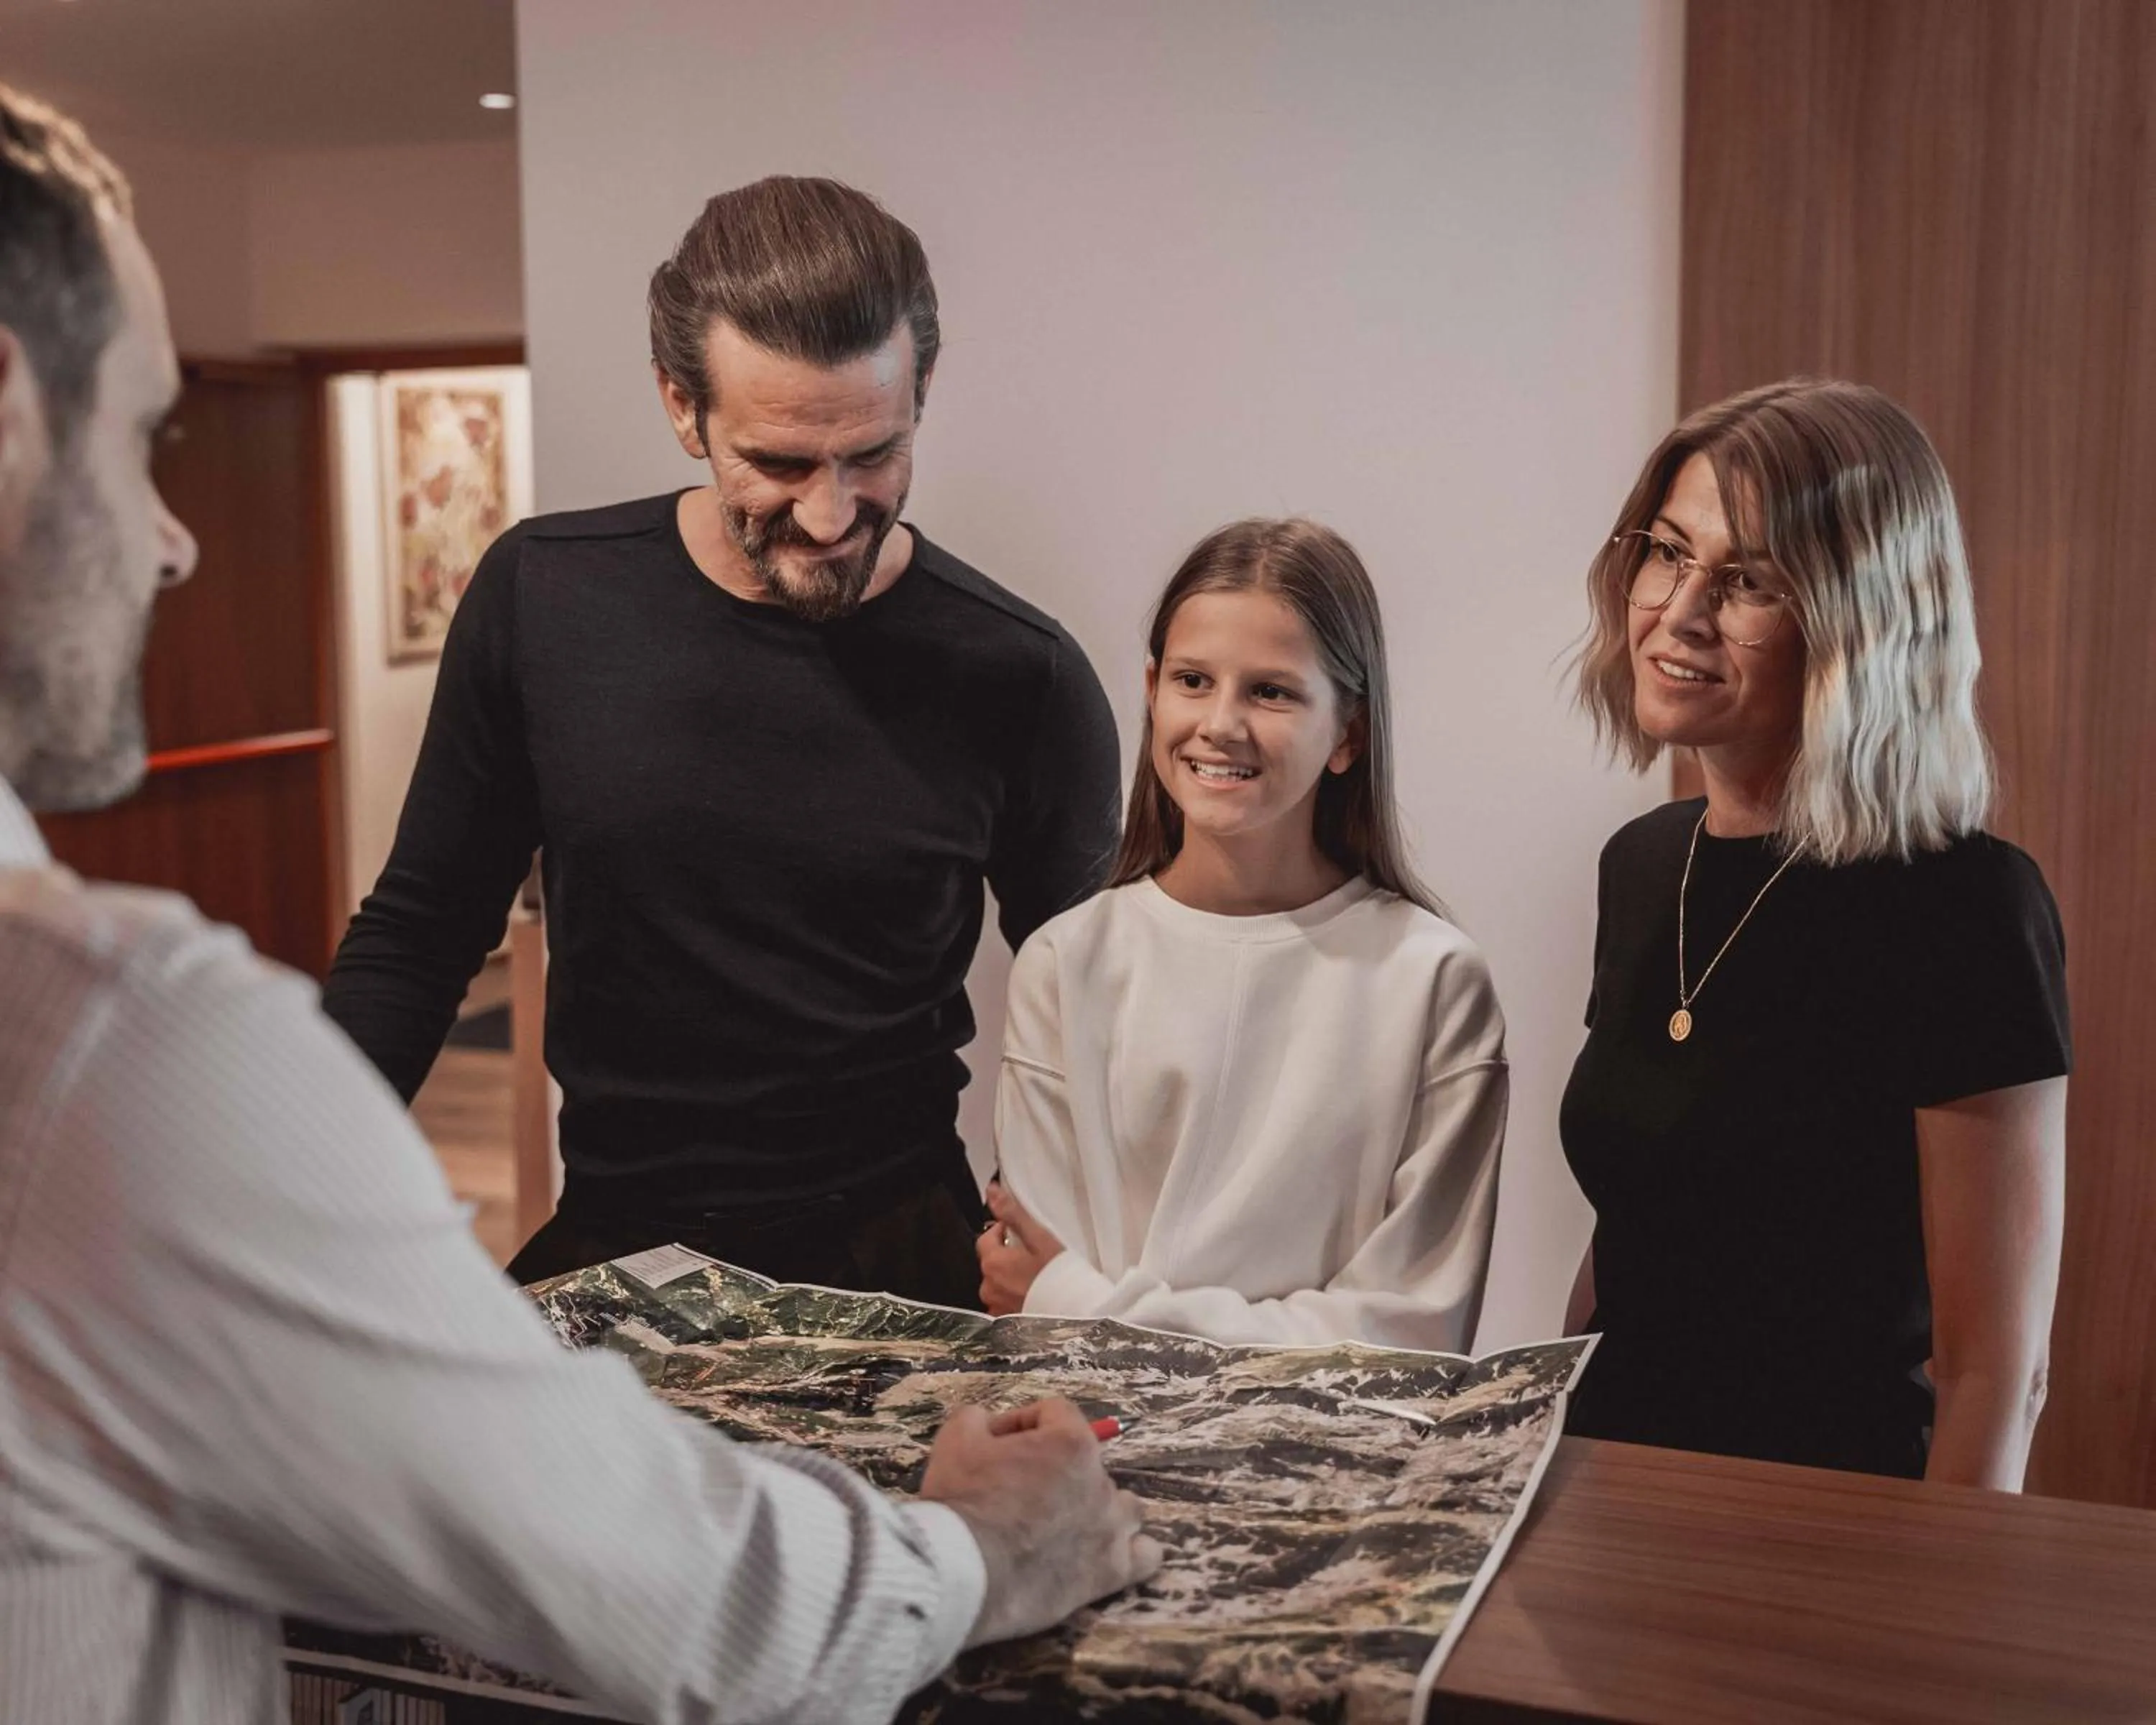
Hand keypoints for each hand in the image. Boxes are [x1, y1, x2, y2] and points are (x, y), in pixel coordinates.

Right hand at [920, 1398, 1162, 1646]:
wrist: (965, 1570)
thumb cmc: (963, 1500)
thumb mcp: (957, 1438)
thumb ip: (978, 1418)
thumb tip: (987, 1422)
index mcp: (1071, 1443)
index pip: (1056, 1414)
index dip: (1021, 1424)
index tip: (993, 1444)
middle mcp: (1101, 1483)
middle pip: (1087, 1463)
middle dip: (1054, 1470)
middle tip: (1015, 1490)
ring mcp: (1110, 1530)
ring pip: (1126, 1507)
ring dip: (1099, 1508)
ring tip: (1064, 1523)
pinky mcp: (1110, 1573)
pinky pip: (1146, 1555)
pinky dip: (1131, 1551)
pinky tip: (1107, 1554)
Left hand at [976, 1180, 1063, 1315]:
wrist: (1074, 1313)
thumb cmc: (1058, 1276)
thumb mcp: (1038, 1238)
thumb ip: (1012, 1213)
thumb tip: (992, 1191)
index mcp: (993, 1263)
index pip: (985, 1238)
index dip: (1001, 1231)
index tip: (1018, 1232)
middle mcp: (988, 1286)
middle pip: (991, 1261)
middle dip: (1005, 1255)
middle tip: (1031, 1255)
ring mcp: (996, 1306)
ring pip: (997, 1283)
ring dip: (1009, 1277)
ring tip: (1034, 1277)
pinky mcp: (1005, 1323)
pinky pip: (1003, 1303)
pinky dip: (1013, 1297)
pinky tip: (1031, 1294)